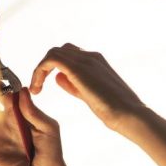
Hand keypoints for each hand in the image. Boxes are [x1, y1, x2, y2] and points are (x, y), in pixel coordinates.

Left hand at [30, 43, 147, 131]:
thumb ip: (74, 85)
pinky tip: (38, 90)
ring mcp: (86, 60)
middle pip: (60, 51)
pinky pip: (51, 60)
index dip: (55, 68)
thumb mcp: (90, 95)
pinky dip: (40, 72)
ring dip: (40, 70)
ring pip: (53, 53)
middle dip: (45, 67)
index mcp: (96, 62)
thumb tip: (59, 78)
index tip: (46, 86)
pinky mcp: (79, 69)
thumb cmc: (115, 110)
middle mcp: (91, 57)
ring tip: (36, 89)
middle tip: (38, 87)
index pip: (70, 56)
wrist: (130, 114)